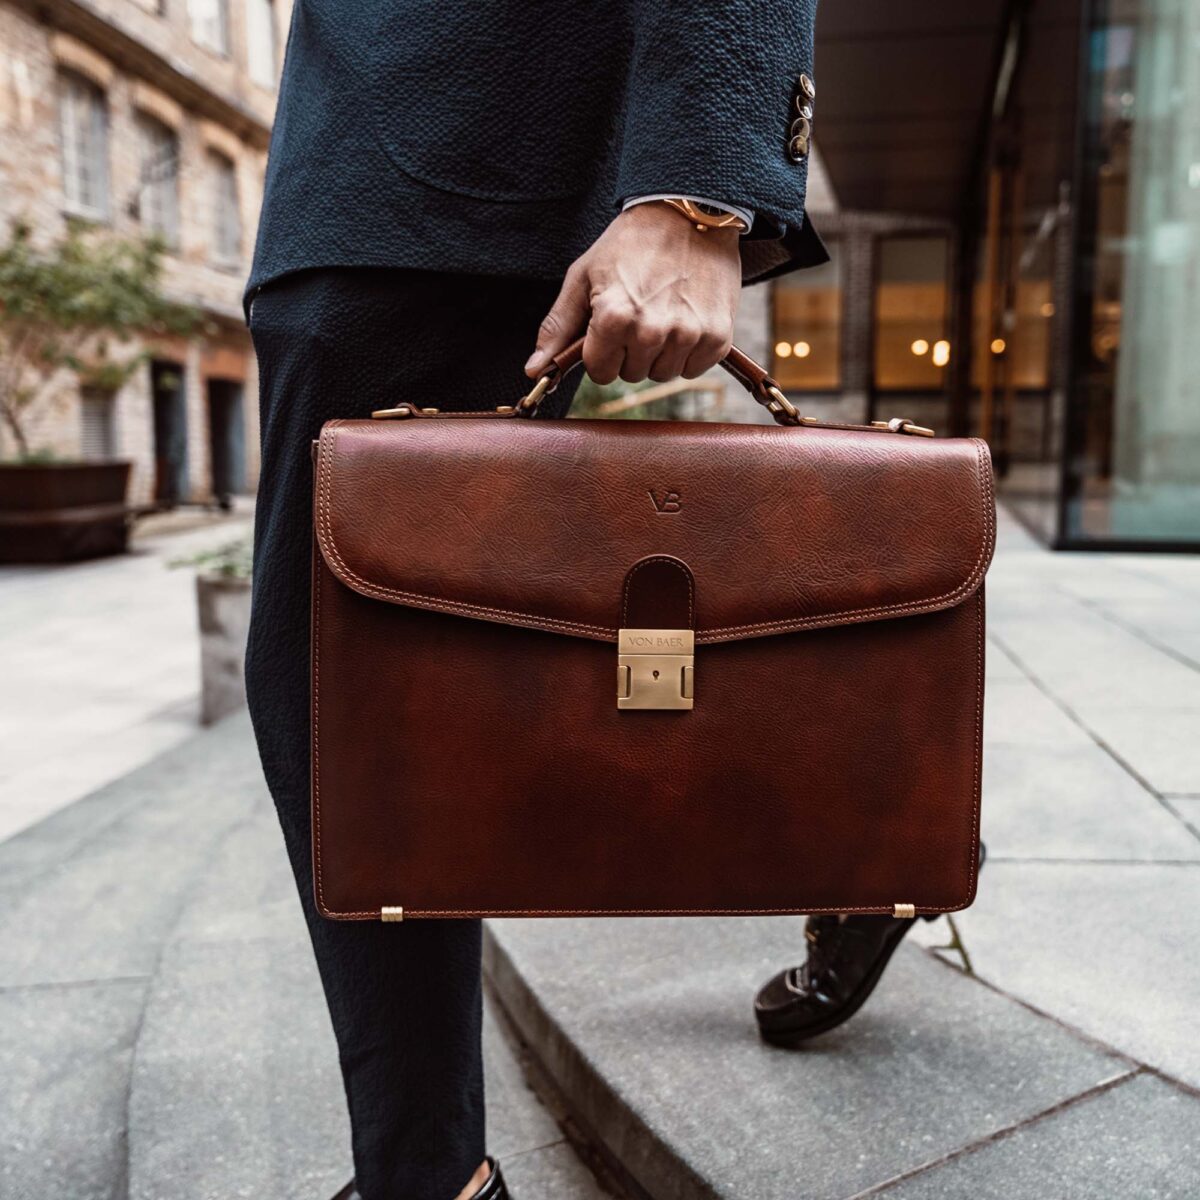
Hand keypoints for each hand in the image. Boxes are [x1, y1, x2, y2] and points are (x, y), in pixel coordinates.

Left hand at [524, 203, 741, 385]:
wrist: (690, 212)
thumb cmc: (630, 243)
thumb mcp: (584, 276)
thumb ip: (558, 327)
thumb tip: (535, 371)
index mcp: (614, 318)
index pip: (600, 373)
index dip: (602, 352)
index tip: (611, 326)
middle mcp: (651, 331)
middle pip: (632, 375)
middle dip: (630, 351)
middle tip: (640, 311)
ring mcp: (688, 335)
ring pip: (663, 374)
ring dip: (660, 353)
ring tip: (664, 312)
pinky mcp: (718, 336)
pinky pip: (694, 368)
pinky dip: (689, 351)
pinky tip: (687, 317)